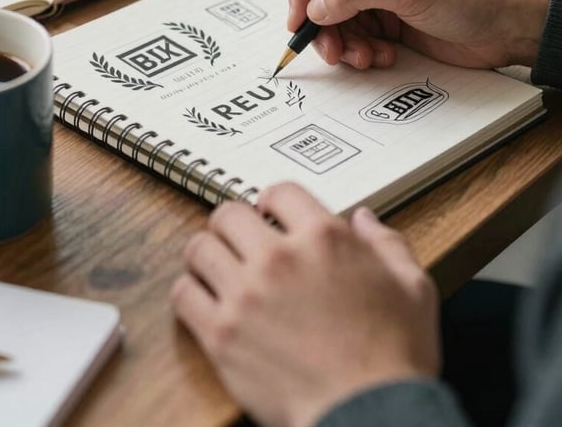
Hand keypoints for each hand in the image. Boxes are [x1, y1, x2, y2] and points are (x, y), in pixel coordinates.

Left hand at [172, 184, 439, 426]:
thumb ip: (387, 242)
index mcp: (323, 238)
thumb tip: (363, 218)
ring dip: (209, 254)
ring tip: (220, 267)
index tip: (269, 215)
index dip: (273, 202)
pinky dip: (192, 292)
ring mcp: (245, 294)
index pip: (278, 192)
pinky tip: (208, 300)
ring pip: (200, 248)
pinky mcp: (221, 333)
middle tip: (240, 240)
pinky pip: (184, 294)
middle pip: (228, 213)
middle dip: (234, 223)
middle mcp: (278, 257)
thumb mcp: (413, 288)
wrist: (371, 417)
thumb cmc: (394, 358)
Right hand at [288, 0, 552, 69]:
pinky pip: (352, 37)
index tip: (299, 17)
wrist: (510, 24)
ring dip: (341, 43)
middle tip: (330, 50)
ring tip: (363, 58)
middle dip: (320, 23)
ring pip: (331, 19)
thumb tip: (313, 7)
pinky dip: (359, 51)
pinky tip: (382, 57)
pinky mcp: (385, 20)